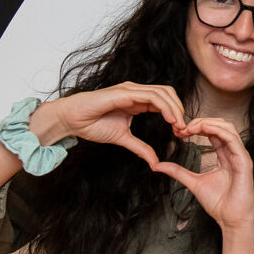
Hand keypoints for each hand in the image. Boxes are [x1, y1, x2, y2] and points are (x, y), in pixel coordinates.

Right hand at [38, 82, 186, 166]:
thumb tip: (156, 162)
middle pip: (168, 94)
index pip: (165, 101)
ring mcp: (130, 90)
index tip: (181, 132)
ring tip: (178, 125)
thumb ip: (140, 148)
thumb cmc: (91, 124)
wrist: (71, 120)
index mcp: (137, 101)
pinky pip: (151, 96)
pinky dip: (164, 106)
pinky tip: (169, 119)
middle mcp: (136, 92)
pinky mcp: (124, 92)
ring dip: (175, 109)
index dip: (176, 114)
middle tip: (183, 129)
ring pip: (163, 93)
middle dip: (179, 110)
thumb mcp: (123, 139)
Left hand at [152, 117, 253, 232]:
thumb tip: (158, 166)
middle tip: (182, 127)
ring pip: (227, 128)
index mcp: (224, 156)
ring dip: (208, 123)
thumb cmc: (218, 204)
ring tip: (191, 127)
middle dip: (200, 122)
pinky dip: (218, 131)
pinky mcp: (244, 161)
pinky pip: (233, 139)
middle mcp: (233, 153)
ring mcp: (240, 156)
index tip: (179, 132)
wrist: (231, 220)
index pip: (213, 133)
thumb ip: (178, 172)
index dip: (196, 128)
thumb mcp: (193, 183)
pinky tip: (204, 130)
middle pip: (220, 125)